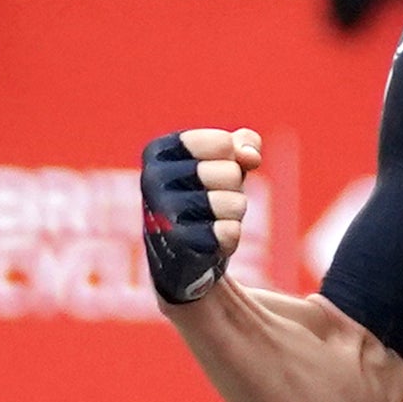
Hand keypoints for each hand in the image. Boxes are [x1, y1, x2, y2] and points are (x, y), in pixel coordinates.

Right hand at [140, 125, 257, 303]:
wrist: (181, 258)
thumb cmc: (204, 198)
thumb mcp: (222, 163)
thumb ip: (242, 145)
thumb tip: (250, 157)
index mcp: (158, 152)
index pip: (223, 143)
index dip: (233, 159)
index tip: (214, 171)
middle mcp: (151, 179)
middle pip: (231, 172)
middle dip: (234, 188)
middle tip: (214, 200)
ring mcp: (162, 213)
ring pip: (234, 203)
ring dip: (233, 214)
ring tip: (211, 220)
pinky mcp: (178, 246)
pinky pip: (230, 232)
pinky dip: (229, 238)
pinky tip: (208, 243)